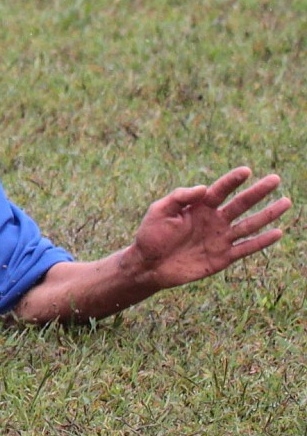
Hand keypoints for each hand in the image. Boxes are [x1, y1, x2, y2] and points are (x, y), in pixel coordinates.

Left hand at [125, 167, 286, 291]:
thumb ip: (180, 197)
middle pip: (240, 204)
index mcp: (198, 207)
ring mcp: (220, 238)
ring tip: (285, 201)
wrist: (149, 264)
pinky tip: (278, 232)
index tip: (247, 170)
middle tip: (275, 179)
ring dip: (267, 214)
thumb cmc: (151, 234)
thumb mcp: (160, 210)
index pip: (219, 190)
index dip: (232, 180)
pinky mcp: (223, 257)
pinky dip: (262, 242)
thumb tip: (203, 187)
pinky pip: (246, 248)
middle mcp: (213, 220)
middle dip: (258, 192)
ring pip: (249, 224)